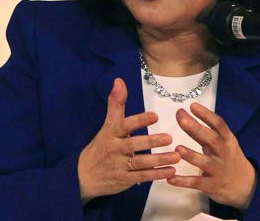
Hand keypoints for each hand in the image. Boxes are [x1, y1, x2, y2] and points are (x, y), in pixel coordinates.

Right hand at [77, 78, 179, 201]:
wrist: (83, 176)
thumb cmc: (101, 146)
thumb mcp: (107, 124)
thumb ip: (116, 103)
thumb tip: (119, 80)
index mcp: (112, 133)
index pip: (124, 125)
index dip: (139, 121)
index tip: (154, 116)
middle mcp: (115, 149)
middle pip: (133, 145)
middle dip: (151, 142)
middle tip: (169, 138)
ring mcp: (120, 166)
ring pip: (140, 163)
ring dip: (159, 160)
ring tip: (176, 156)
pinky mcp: (125, 180)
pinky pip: (142, 177)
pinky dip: (157, 174)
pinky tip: (171, 171)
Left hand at [168, 102, 256, 210]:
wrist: (244, 185)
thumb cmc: (228, 158)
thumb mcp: (224, 143)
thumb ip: (207, 132)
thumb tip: (185, 115)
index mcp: (227, 140)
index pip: (219, 124)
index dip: (206, 114)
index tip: (193, 105)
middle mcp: (224, 153)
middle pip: (211, 139)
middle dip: (196, 129)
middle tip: (182, 119)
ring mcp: (218, 170)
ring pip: (204, 162)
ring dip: (190, 155)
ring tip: (177, 148)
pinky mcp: (212, 185)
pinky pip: (197, 183)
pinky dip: (184, 181)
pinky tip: (170, 178)